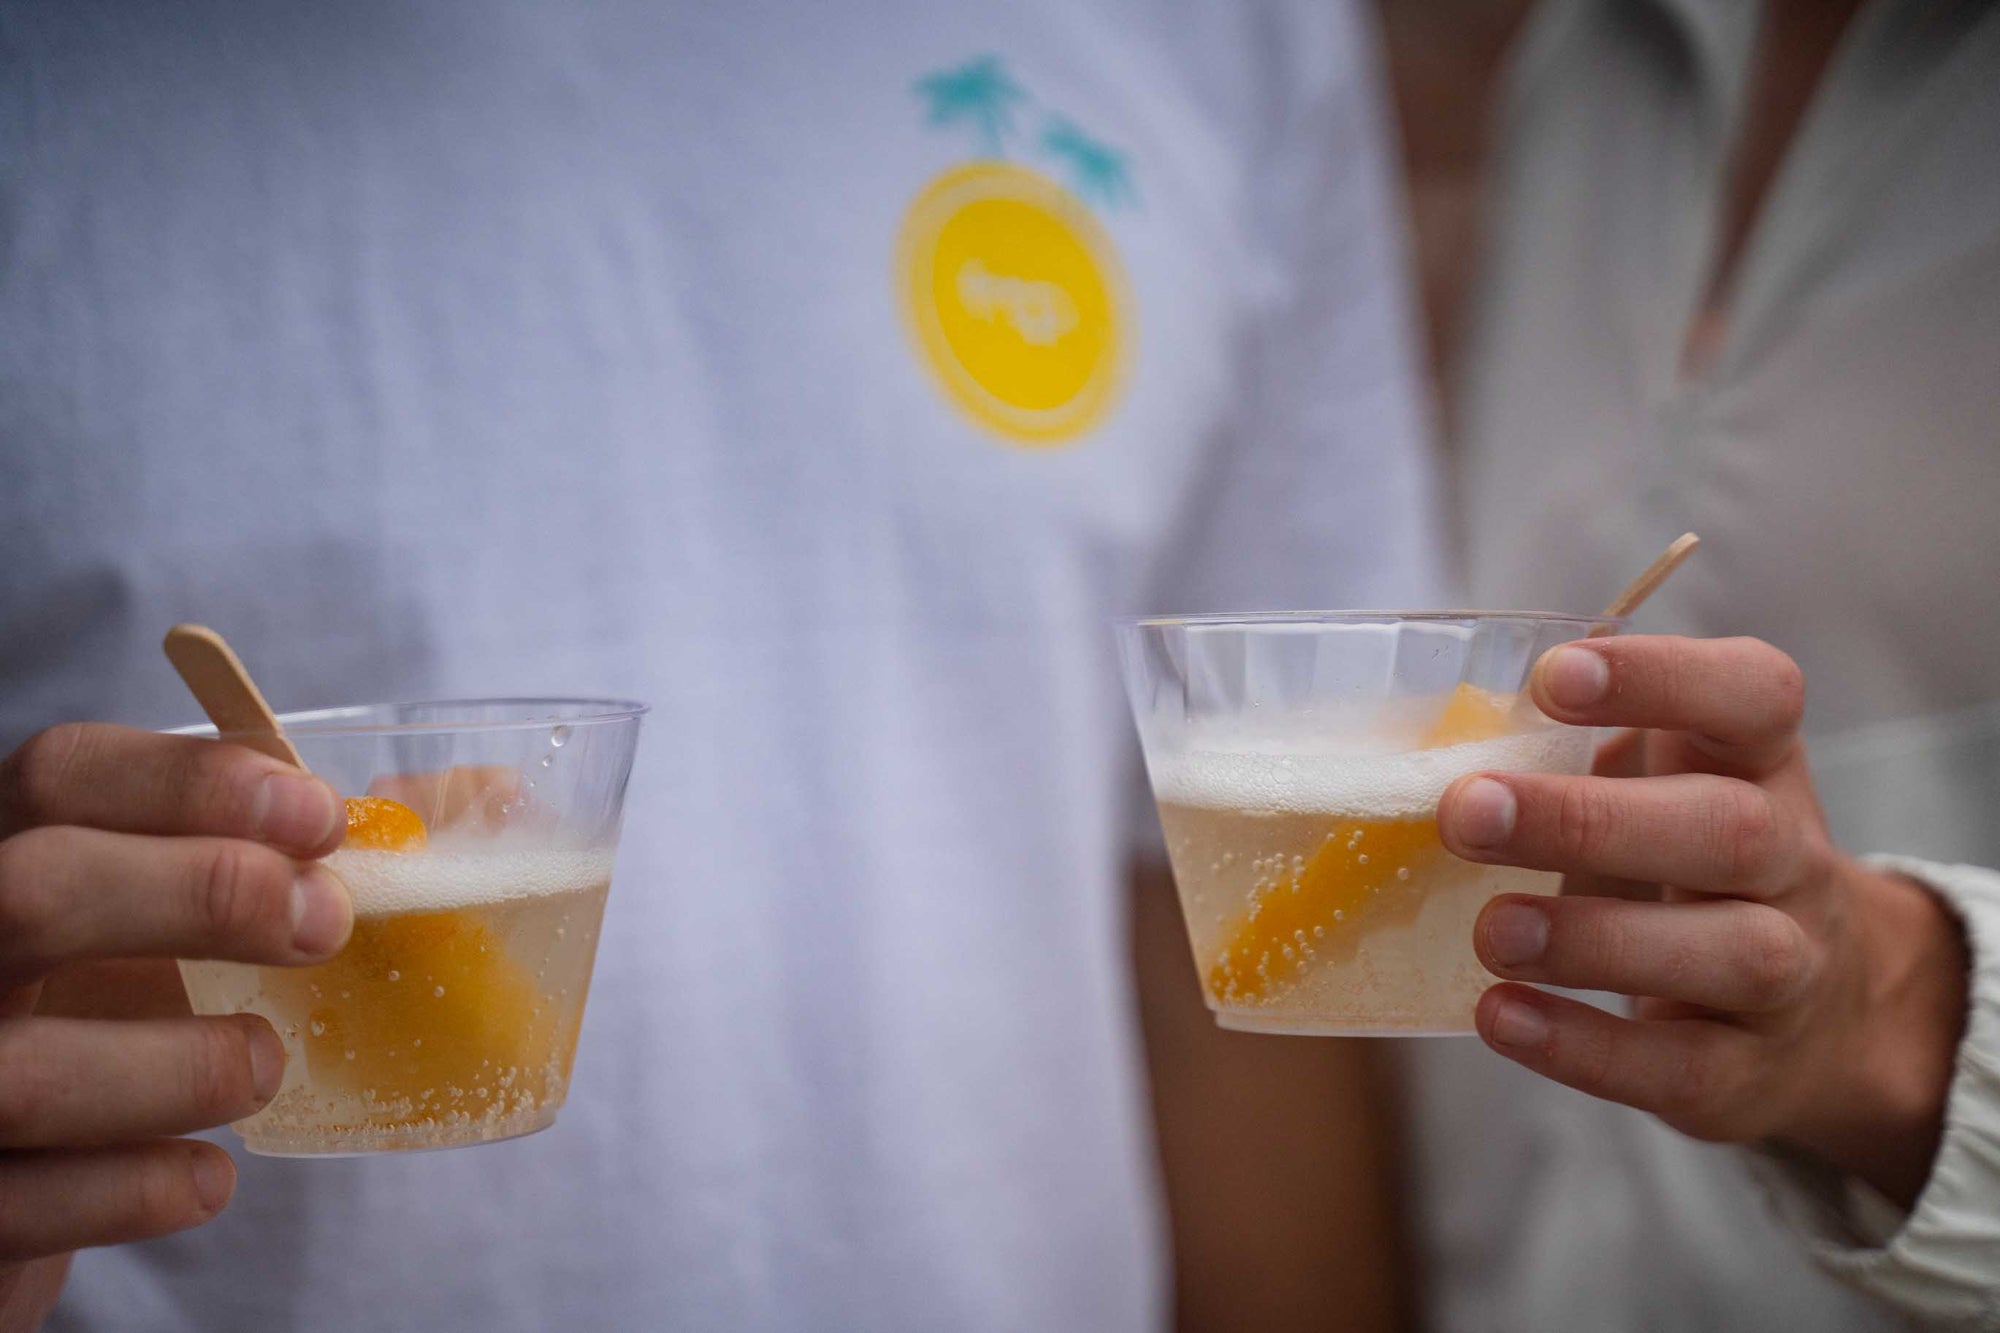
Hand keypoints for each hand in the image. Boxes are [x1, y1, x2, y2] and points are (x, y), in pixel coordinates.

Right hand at [0, 723, 350, 1324]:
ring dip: (183, 1067)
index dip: (192, 781)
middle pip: (34, 891)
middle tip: (325, 922)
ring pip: (28, 1071)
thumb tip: (487, 796)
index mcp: (1, 858)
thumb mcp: (159, 927)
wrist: (3, 1179)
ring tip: (265, 1064)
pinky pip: (36, 1202)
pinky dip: (140, 1188)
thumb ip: (282, 861)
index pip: (63, 775)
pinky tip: (206, 1176)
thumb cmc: (103, 1022)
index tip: (320, 814)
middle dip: (200, 895)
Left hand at [1437, 636, 1968, 1206]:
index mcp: (1760, 764)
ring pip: (1729, 954)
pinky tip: (1500, 1014)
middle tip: (1467, 812)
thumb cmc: (1686, 861)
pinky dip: (1583, 1045)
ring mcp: (1789, 973)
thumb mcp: (1660, 784)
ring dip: (1594, 940)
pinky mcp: (1748, 1075)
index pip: (1754, 696)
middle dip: (1592, 821)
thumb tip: (1427, 742)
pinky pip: (1679, 1066)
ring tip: (1492, 930)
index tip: (1553, 675)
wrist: (1825, 1010)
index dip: (1662, 678)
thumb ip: (1570, 751)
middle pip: (1731, 831)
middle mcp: (1792, 861)